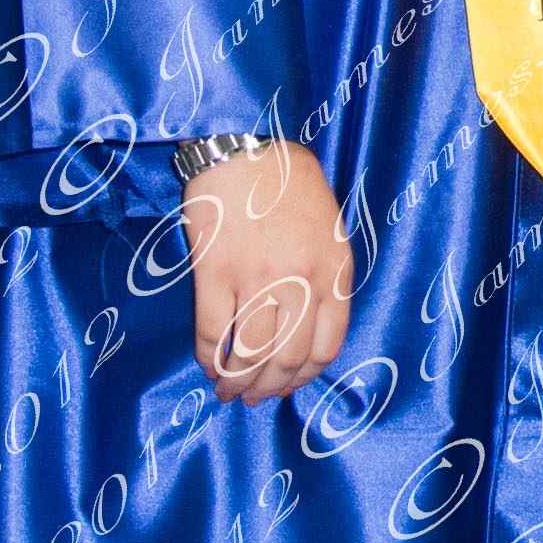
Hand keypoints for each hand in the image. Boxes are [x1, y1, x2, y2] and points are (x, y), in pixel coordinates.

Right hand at [184, 142, 352, 403]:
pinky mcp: (216, 271)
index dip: (304, 377)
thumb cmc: (288, 180)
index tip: (288, 384)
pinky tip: (208, 364)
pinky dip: (209, 357)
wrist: (245, 144)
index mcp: (334, 270)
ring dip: (238, 382)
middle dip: (269, 389)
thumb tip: (305, 328)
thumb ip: (325, 274)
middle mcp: (301, 281)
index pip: (326, 347)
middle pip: (287, 359)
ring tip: (228, 390)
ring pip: (250, 354)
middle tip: (254, 398)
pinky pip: (212, 332)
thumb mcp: (329, 227)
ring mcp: (258, 278)